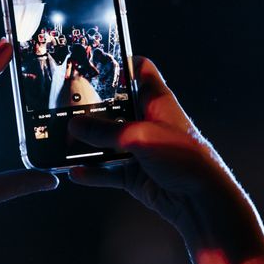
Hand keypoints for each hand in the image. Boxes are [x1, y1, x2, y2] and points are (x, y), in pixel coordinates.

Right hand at [68, 56, 236, 238]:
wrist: (200, 200)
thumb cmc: (185, 158)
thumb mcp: (140, 137)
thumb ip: (105, 132)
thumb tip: (76, 125)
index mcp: (156, 101)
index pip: (140, 71)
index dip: (121, 63)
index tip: (95, 62)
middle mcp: (147, 121)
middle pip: (114, 108)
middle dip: (91, 109)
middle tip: (64, 106)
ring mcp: (140, 148)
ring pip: (106, 142)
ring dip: (86, 144)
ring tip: (62, 142)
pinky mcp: (134, 174)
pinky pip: (107, 170)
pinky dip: (92, 172)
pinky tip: (75, 171)